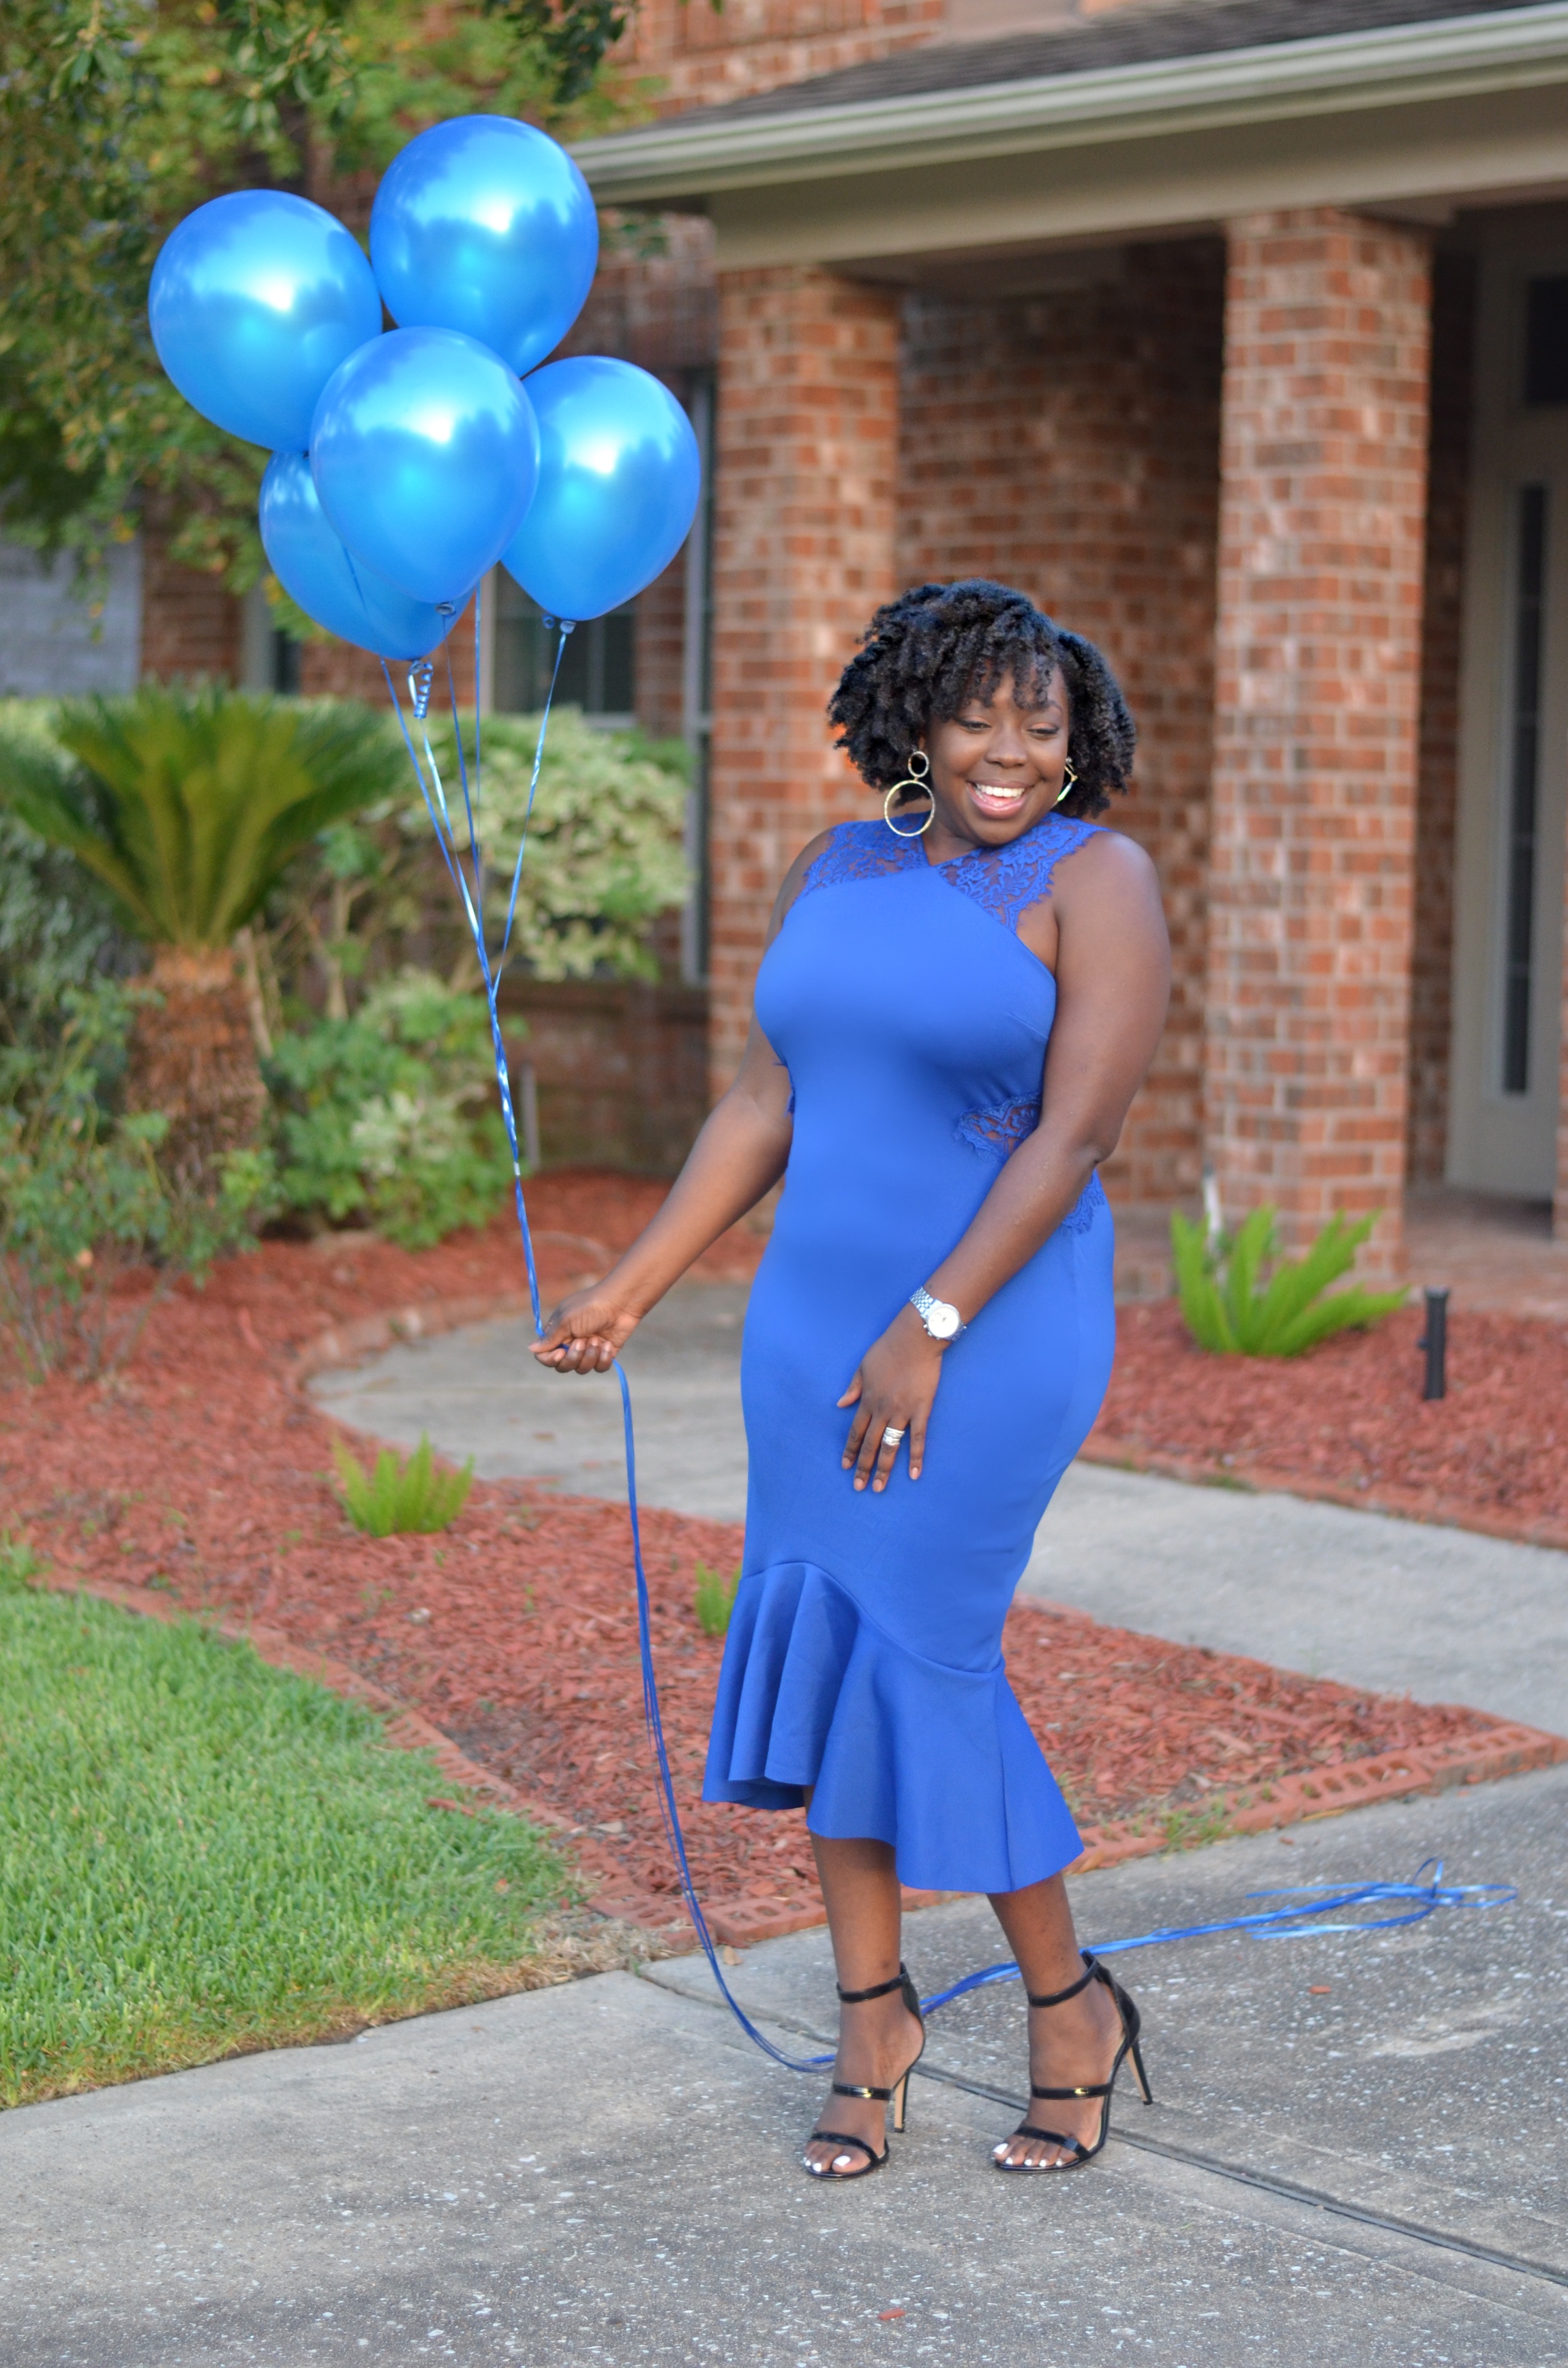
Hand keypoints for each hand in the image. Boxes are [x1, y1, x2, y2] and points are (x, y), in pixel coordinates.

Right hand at [530, 1284, 639, 1373]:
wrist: (621, 1302)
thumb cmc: (590, 1306)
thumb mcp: (567, 1320)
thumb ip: (550, 1338)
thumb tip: (531, 1349)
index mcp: (558, 1332)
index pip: (545, 1355)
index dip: (550, 1359)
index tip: (560, 1352)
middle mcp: (571, 1342)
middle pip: (562, 1366)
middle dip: (573, 1358)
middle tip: (582, 1341)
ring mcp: (589, 1349)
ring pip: (581, 1369)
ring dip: (590, 1356)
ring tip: (598, 1340)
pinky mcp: (605, 1353)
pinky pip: (599, 1368)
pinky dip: (604, 1358)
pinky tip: (608, 1344)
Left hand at [838, 1304, 946, 1491]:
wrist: (915, 1339)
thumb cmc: (888, 1349)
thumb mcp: (862, 1366)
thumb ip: (853, 1388)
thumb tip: (840, 1404)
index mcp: (867, 1400)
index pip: (855, 1432)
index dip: (850, 1450)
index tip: (844, 1466)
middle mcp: (882, 1410)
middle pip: (871, 1445)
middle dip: (863, 1468)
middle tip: (859, 1487)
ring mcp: (902, 1412)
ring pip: (891, 1447)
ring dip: (884, 1469)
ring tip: (879, 1488)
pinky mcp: (921, 1410)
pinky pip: (918, 1438)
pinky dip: (916, 1458)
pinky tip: (914, 1474)